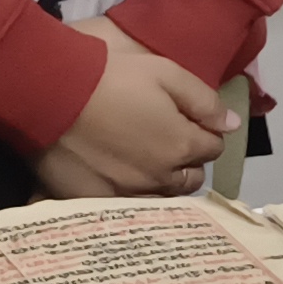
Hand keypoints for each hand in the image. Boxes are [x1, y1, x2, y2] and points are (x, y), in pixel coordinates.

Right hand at [37, 16, 229, 197]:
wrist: (51, 93)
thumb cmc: (112, 77)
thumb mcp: (167, 74)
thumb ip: (204, 101)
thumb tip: (231, 125)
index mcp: (180, 145)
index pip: (212, 148)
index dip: (205, 134)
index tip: (190, 124)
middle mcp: (160, 177)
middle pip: (190, 179)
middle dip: (187, 163)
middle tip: (169, 144)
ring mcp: (127, 194)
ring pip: (161, 199)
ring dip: (162, 183)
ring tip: (146, 165)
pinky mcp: (96, 202)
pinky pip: (125, 209)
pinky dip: (129, 198)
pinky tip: (119, 182)